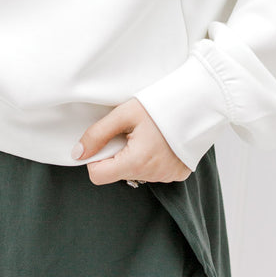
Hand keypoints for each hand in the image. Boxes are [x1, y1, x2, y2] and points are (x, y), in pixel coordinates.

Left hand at [73, 98, 191, 184]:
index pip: (98, 175)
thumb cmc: (160, 104)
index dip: (95, 158)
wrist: (199, 100)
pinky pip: (155, 171)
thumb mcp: (124, 113)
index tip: (106, 140)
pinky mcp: (178, 174)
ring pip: (135, 171)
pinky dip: (152, 158)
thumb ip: (97, 134)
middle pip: (117, 172)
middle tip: (130, 132)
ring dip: (135, 156)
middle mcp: (153, 175)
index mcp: (136, 162)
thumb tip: (77, 154)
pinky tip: (160, 141)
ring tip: (148, 134)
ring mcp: (167, 176)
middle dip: (117, 154)